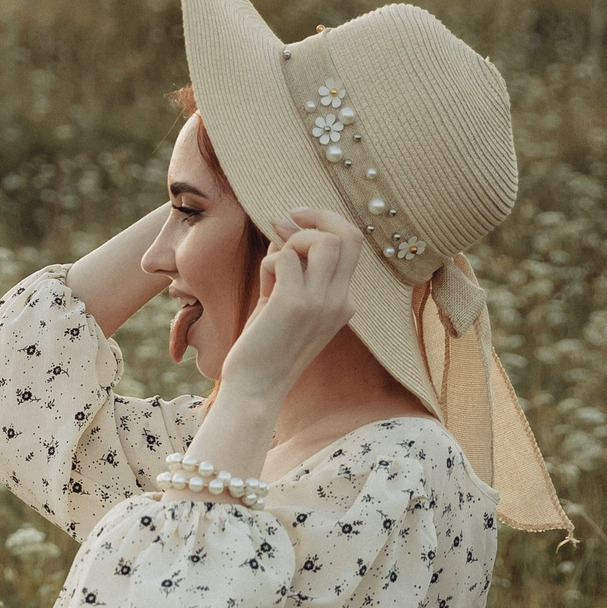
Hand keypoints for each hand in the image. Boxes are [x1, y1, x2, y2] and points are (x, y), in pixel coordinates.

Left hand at [219, 207, 360, 403]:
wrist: (255, 390)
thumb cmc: (264, 347)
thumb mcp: (281, 301)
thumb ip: (289, 265)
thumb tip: (282, 223)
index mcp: (343, 301)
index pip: (351, 244)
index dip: (323, 223)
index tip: (293, 221)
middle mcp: (340, 300)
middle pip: (349, 235)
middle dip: (316, 217)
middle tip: (283, 222)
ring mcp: (321, 303)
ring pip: (324, 241)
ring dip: (294, 240)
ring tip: (275, 266)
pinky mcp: (294, 305)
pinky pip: (286, 259)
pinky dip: (270, 262)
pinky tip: (264, 288)